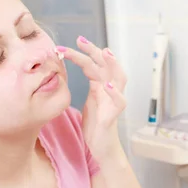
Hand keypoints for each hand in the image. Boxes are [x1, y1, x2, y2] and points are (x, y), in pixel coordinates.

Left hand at [58, 36, 126, 159]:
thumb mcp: (88, 101)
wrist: (100, 147)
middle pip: (107, 65)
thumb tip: (68, 73)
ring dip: (114, 65)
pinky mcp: (114, 115)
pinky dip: (115, 92)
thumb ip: (86, 86)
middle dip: (95, 51)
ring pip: (120, 78)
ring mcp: (114, 101)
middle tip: (81, 40)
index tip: (70, 43)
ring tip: (105, 53)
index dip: (84, 52)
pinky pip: (119, 102)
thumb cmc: (94, 125)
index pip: (94, 64)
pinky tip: (106, 85)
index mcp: (101, 86)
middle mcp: (110, 90)